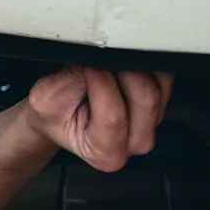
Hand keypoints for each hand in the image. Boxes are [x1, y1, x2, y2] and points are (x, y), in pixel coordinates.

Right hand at [24, 67, 172, 171]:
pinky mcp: (161, 107)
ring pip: (158, 86)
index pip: (114, 114)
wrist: (59, 118)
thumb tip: (99, 57)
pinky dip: (143, 66)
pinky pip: (164, 79)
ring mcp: (152, 125)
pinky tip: (121, 70)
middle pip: (145, 99)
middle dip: (121, 71)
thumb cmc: (54, 115)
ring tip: (107, 69)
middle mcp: (135, 143)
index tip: (85, 67)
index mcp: (105, 153)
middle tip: (99, 63)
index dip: (99, 81)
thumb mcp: (46, 98)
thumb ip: (72, 79)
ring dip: (132, 68)